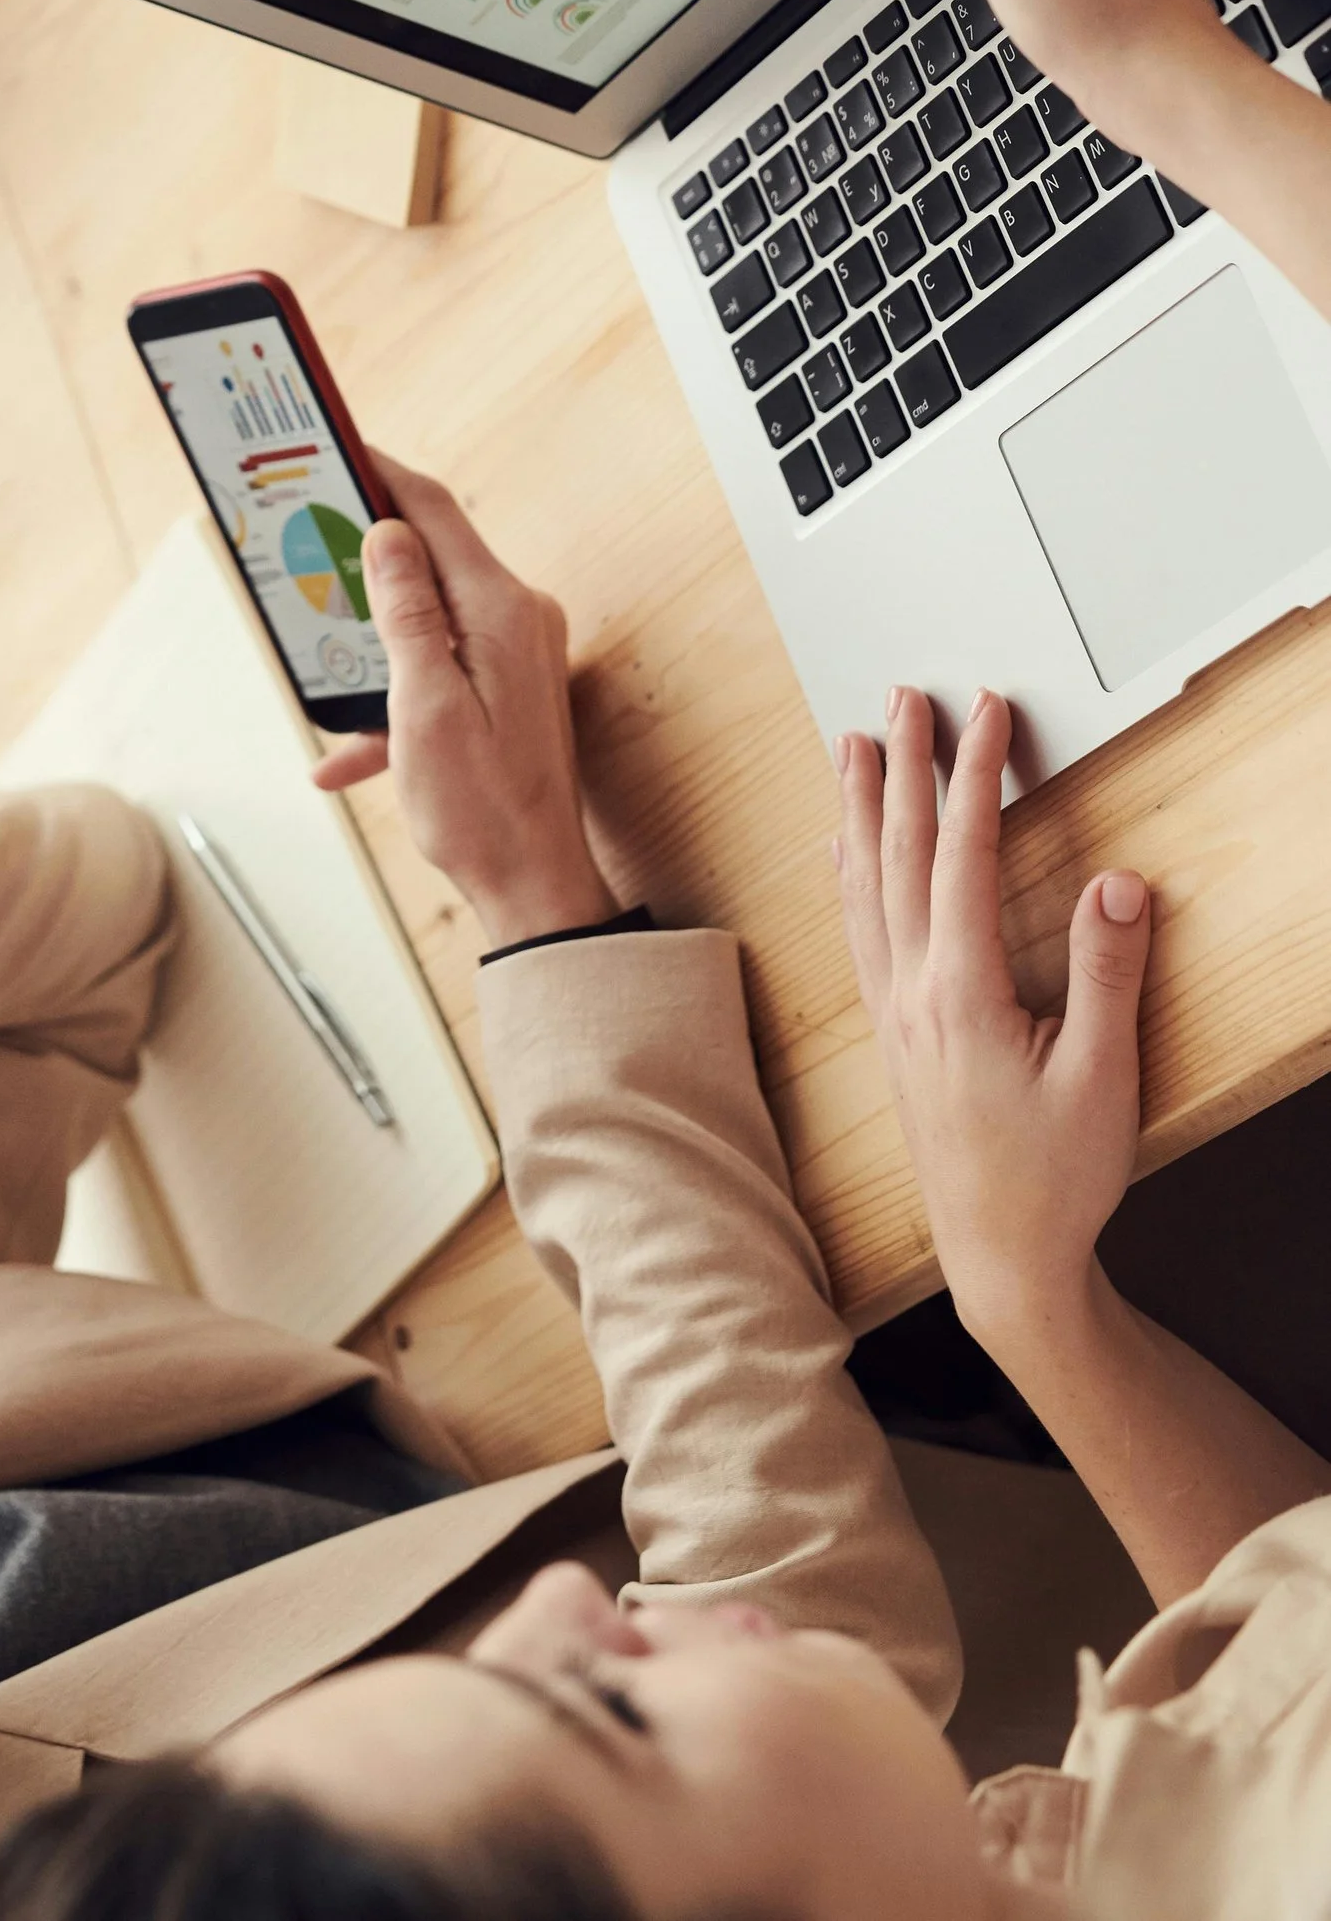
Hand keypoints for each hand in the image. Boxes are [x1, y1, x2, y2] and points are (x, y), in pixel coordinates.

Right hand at [312, 451, 615, 950]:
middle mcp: (515, 617)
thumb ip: (406, 610)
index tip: (337, 446)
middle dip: (363, 552)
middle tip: (306, 536)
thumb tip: (386, 531)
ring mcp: (514, 650)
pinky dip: (392, 699)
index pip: (432, 511)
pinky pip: (437, 667)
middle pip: (428, 555)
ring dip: (371, 640)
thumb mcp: (424, 704)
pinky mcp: (506, 684)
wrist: (534, 886)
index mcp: (498, 609)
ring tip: (319, 652)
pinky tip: (344, 755)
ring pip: (425, 615)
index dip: (380, 472)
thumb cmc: (480, 807)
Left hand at [836, 687, 1149, 1362]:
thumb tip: (1115, 882)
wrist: (1002, 1259)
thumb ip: (1106, 974)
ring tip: (853, 745)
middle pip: (897, 853)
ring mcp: (893, 1010)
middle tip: (904, 697)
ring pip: (863, 883)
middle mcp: (911, 991)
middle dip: (902, 767)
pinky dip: (848, 872)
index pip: (960, 855)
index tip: (983, 713)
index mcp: (961, 992)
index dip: (971, 775)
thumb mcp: (1103, 1077)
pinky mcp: (892, 1031)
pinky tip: (841, 850)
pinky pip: (857, 928)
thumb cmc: (1056, 1179)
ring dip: (859, 807)